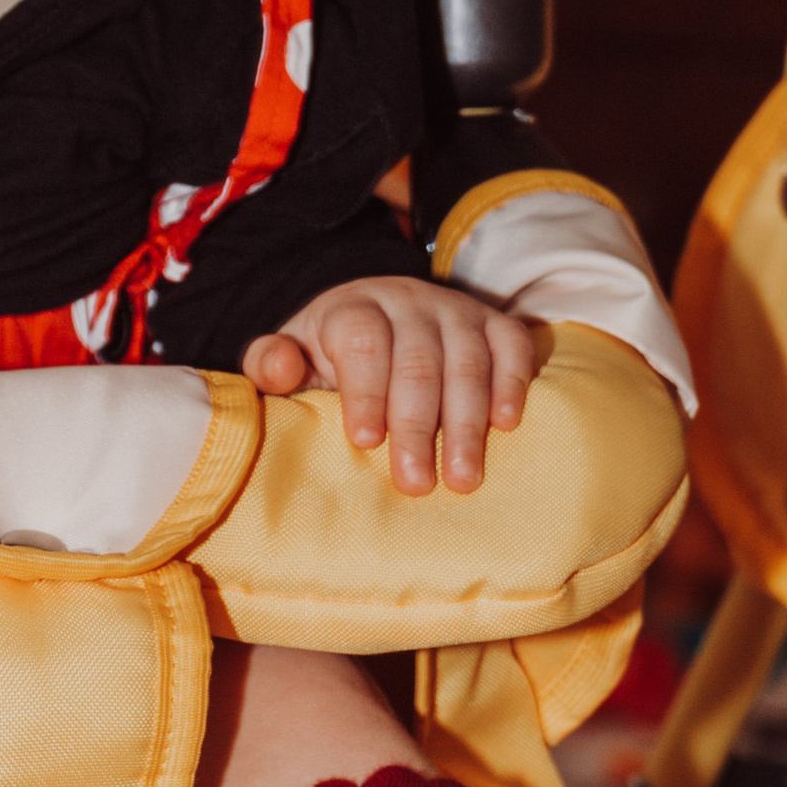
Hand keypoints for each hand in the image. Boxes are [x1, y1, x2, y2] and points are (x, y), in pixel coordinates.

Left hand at [243, 277, 544, 494]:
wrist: (377, 314)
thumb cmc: (331, 355)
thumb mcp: (294, 355)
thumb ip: (273, 362)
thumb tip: (277, 369)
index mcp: (354, 309)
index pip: (362, 341)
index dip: (364, 391)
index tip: (363, 441)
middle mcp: (408, 302)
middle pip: (418, 360)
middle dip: (417, 425)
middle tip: (416, 484)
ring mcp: (456, 311)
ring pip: (467, 360)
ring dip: (466, 423)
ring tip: (462, 479)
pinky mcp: (494, 323)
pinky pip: (512, 345)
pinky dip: (513, 382)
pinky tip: (506, 424)